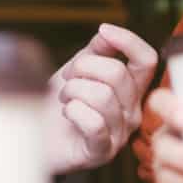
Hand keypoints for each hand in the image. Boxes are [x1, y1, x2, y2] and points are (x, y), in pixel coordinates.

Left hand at [46, 24, 157, 174]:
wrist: (35, 134)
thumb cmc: (60, 102)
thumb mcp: (79, 69)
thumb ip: (97, 50)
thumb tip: (107, 31)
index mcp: (130, 89)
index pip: (147, 60)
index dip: (129, 41)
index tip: (103, 30)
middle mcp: (132, 111)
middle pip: (118, 74)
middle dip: (83, 67)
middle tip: (67, 78)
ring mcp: (119, 134)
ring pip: (103, 96)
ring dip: (73, 90)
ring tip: (65, 98)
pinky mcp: (101, 152)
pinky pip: (94, 123)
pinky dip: (74, 111)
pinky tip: (67, 113)